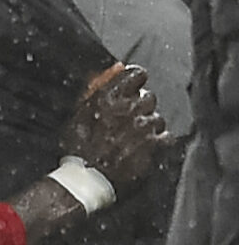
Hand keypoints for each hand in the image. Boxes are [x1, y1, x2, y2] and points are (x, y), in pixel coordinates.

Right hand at [60, 64, 170, 187]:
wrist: (86, 179)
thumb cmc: (78, 145)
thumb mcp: (79, 110)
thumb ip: (99, 84)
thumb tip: (118, 66)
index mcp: (109, 95)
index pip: (137, 74)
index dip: (136, 81)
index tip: (133, 89)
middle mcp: (129, 108)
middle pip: (148, 97)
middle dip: (140, 106)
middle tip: (127, 120)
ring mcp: (143, 127)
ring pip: (158, 117)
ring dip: (148, 125)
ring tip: (133, 138)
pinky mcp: (154, 147)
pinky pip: (166, 136)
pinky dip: (158, 141)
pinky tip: (144, 148)